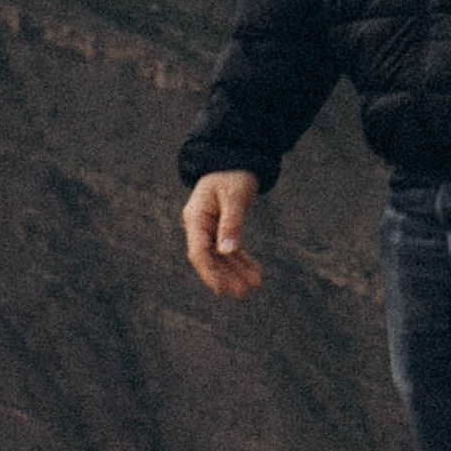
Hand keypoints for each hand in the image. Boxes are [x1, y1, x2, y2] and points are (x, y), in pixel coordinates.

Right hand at [183, 169, 262, 297]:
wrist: (236, 157)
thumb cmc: (233, 174)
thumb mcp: (234, 197)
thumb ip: (231, 224)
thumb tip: (227, 252)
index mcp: (196, 217)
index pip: (198, 251)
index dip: (209, 272)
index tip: (221, 289)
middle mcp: (199, 225)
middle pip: (210, 258)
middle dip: (226, 276)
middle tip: (243, 293)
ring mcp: (209, 227)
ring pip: (221, 256)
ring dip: (236, 271)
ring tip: (253, 286)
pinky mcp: (221, 227)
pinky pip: (229, 248)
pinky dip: (241, 260)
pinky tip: (254, 272)